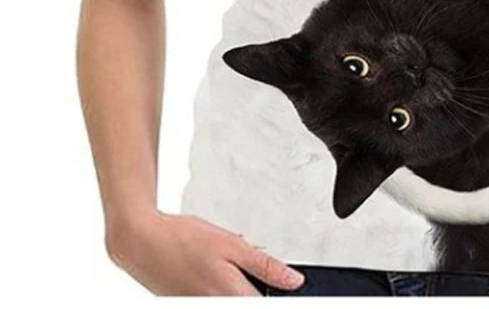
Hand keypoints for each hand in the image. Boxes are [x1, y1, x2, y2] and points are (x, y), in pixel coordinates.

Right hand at [104, 209, 305, 295]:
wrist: (141, 241)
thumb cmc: (184, 238)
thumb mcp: (232, 245)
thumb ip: (265, 266)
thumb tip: (295, 281)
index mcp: (229, 295)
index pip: (265, 306)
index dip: (279, 299)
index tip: (291, 292)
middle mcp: (213, 307)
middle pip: (249, 304)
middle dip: (259, 293)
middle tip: (262, 276)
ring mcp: (198, 308)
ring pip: (231, 303)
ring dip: (240, 291)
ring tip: (233, 272)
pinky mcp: (187, 306)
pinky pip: (213, 301)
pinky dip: (222, 292)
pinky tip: (217, 276)